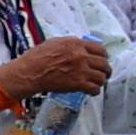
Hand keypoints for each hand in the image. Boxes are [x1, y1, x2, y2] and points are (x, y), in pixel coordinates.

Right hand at [0, 36, 115, 103]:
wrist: (29, 72)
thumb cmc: (37, 57)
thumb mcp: (55, 43)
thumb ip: (71, 45)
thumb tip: (81, 47)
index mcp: (76, 44)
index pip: (100, 49)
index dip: (103, 56)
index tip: (102, 60)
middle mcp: (81, 55)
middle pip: (104, 63)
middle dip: (105, 69)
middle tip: (103, 73)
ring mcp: (81, 70)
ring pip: (101, 76)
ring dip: (101, 81)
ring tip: (97, 83)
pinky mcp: (78, 83)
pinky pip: (94, 88)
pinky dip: (95, 91)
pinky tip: (91, 91)